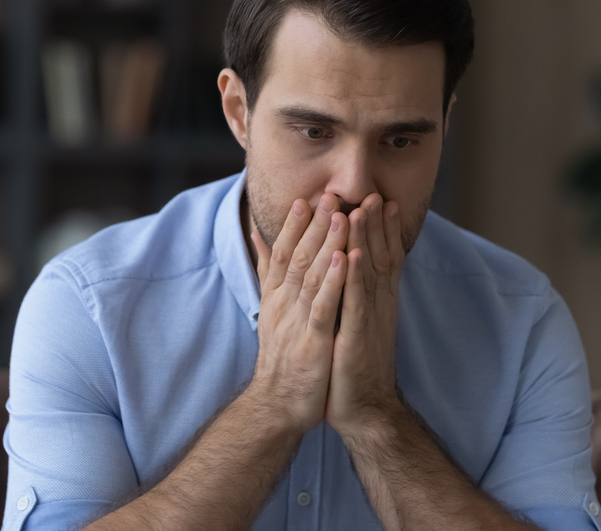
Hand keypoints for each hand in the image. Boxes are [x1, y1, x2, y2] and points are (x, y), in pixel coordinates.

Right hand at [246, 194, 348, 432]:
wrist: (277, 405)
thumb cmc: (280, 357)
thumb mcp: (270, 309)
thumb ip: (266, 271)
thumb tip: (256, 236)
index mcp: (276, 296)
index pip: (283, 253)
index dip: (295, 225)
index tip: (306, 197)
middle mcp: (283, 304)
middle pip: (297, 257)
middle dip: (314, 225)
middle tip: (329, 194)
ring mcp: (297, 322)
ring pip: (310, 275)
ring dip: (326, 244)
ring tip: (341, 217)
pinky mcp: (312, 341)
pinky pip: (323, 306)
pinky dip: (333, 282)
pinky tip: (344, 260)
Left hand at [325, 193, 404, 436]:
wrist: (363, 409)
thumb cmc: (352, 365)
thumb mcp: (350, 323)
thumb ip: (350, 294)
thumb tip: (346, 269)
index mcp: (376, 302)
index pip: (381, 258)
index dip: (380, 230)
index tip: (378, 200)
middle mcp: (378, 307)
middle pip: (379, 258)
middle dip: (376, 226)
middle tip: (374, 194)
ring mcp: (369, 321)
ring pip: (369, 274)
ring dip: (366, 240)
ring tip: (363, 210)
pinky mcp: (356, 339)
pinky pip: (355, 303)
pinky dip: (353, 278)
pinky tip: (350, 255)